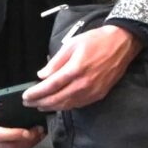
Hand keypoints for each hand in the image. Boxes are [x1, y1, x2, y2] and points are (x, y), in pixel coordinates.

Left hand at [23, 23, 142, 110]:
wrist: (121, 44)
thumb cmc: (95, 41)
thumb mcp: (71, 45)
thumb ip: (56, 62)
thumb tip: (42, 76)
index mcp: (75, 70)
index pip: (50, 86)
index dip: (36, 93)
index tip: (25, 96)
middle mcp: (83, 84)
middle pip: (57, 99)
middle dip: (40, 103)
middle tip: (28, 103)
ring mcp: (92, 92)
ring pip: (68, 105)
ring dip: (52, 107)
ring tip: (40, 106)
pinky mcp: (99, 95)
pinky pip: (79, 104)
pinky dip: (66, 106)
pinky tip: (58, 105)